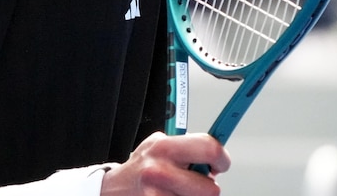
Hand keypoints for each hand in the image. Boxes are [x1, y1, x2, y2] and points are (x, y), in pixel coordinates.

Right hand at [100, 132, 229, 195]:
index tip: (222, 163)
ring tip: (177, 190)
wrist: (114, 189)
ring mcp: (157, 195)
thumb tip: (214, 150)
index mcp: (164, 148)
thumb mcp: (157, 145)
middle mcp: (160, 171)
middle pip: (211, 189)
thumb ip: (184, 145)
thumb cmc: (140, 167)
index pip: (209, 148)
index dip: (222, 157)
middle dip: (208, 187)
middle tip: (196, 182)